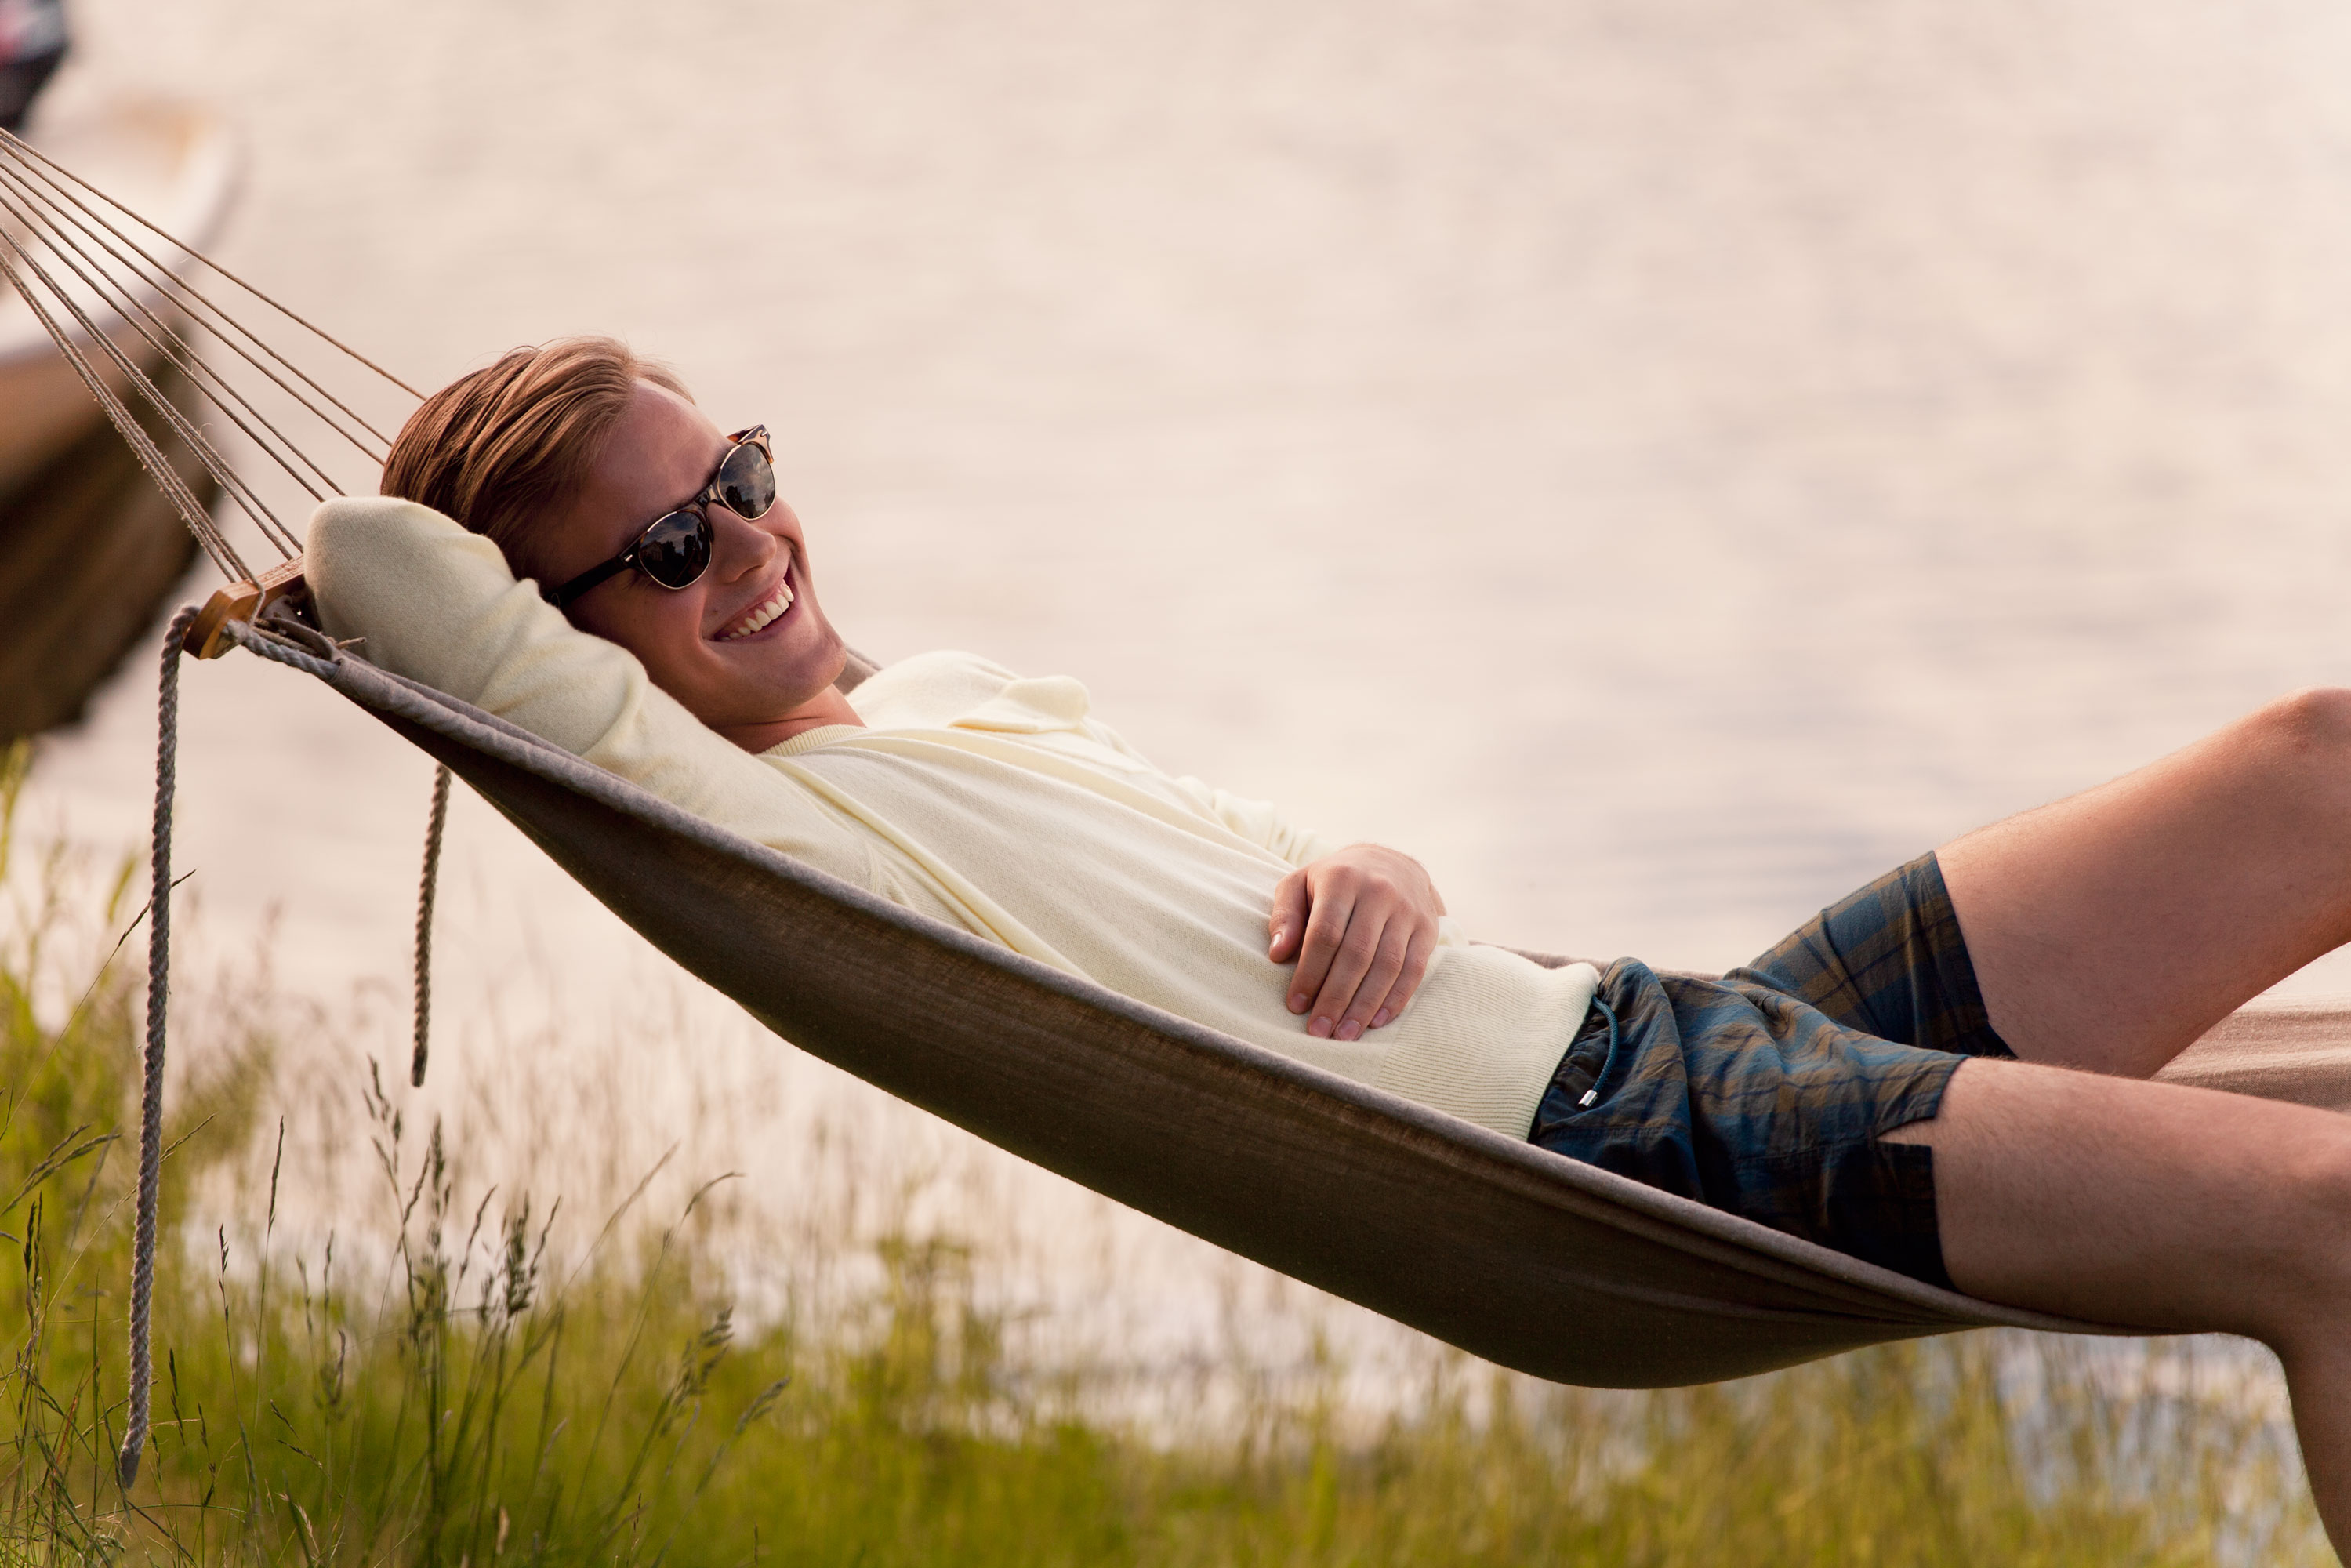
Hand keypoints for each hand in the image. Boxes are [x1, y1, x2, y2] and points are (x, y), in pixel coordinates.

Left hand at [1267, 844, 1445, 1041]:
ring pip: (1387, 965)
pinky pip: (1414, 969)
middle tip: (1319, 1031)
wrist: (1391, 862)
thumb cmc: (1334, 881)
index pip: (1325, 933)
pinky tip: (1375, 1021)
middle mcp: (1378, 892)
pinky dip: (1396, 999)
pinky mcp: (1427, 928)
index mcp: (1342, 878)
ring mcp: (1407, 910)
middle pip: (1357, 954)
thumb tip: (1278, 954)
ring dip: (1365, 1005)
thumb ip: (1284, 915)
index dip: (1310, 973)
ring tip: (1345, 1034)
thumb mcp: (1300, 884)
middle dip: (1336, 997)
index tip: (1296, 1005)